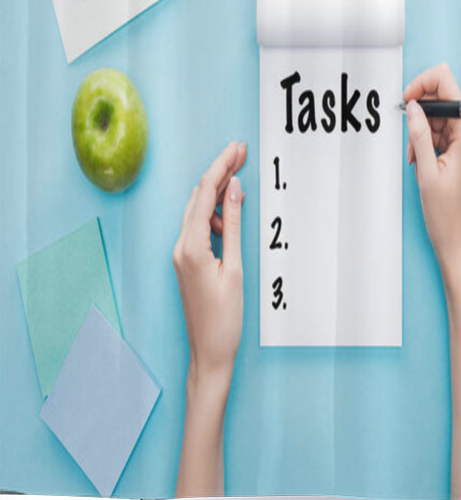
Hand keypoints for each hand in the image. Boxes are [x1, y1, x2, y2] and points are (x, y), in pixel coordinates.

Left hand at [173, 141, 246, 385]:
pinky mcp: (187, 260)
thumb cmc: (225, 317)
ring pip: (197, 209)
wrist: (209, 352)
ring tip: (241, 180)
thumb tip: (235, 189)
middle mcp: (180, 246)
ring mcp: (181, 253)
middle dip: (219, 172)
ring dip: (218, 192)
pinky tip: (232, 214)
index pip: (205, 193)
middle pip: (198, 196)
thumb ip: (234, 225)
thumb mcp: (236, 267)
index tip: (237, 148)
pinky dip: (215, 213)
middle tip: (241, 153)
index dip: (221, 166)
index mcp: (191, 246)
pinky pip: (199, 226)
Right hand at [404, 63, 460, 271]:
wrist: (455, 236)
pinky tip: (418, 160)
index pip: (446, 82)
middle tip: (409, 136)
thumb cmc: (447, 211)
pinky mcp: (457, 146)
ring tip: (416, 157)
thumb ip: (418, 134)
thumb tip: (413, 106)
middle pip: (439, 96)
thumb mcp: (426, 170)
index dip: (422, 85)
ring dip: (418, 131)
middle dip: (418, 111)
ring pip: (433, 114)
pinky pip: (434, 130)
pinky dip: (421, 141)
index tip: (407, 101)